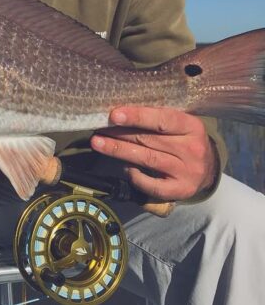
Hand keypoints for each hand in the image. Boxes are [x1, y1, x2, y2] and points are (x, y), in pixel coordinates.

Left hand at [91, 107, 218, 200]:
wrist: (208, 169)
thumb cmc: (183, 140)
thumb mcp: (178, 125)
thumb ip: (155, 118)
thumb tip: (119, 114)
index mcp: (192, 127)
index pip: (162, 120)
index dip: (137, 117)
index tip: (114, 115)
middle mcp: (192, 149)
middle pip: (149, 140)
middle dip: (119, 134)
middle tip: (98, 129)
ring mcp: (187, 172)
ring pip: (147, 159)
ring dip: (118, 150)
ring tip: (98, 143)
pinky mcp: (180, 190)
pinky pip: (151, 184)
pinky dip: (135, 175)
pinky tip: (123, 167)